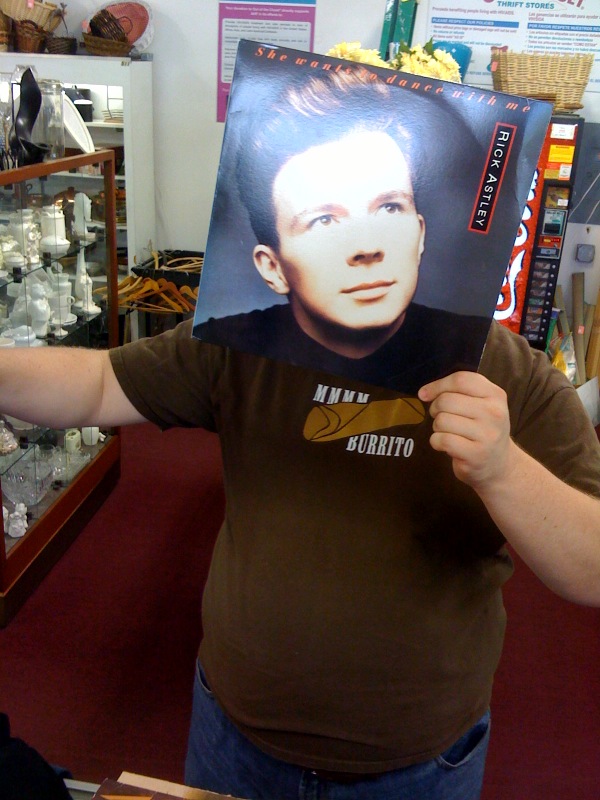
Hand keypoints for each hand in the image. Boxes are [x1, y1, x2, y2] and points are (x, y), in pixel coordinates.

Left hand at [418, 371, 512, 489]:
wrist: (499, 464)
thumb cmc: (482, 430)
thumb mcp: (481, 404)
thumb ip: (458, 392)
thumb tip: (424, 392)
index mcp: (496, 395)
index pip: (461, 380)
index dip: (437, 385)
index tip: (424, 394)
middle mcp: (494, 413)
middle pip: (447, 400)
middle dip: (435, 409)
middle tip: (441, 418)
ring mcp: (487, 435)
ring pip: (442, 420)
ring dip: (437, 427)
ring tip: (448, 433)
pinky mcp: (476, 455)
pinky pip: (442, 440)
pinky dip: (436, 442)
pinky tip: (446, 445)